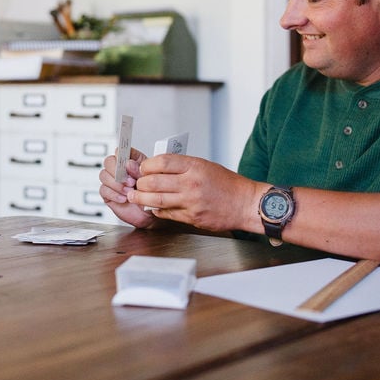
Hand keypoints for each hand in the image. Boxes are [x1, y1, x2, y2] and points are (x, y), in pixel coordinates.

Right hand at [99, 148, 158, 227]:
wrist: (149, 214)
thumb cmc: (151, 195)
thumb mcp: (150, 180)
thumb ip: (139, 171)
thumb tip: (129, 164)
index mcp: (132, 162)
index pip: (121, 151)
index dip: (122, 155)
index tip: (127, 163)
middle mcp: (120, 170)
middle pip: (109, 161)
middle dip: (118, 171)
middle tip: (130, 181)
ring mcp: (112, 181)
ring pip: (104, 175)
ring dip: (117, 184)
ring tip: (129, 192)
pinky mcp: (107, 193)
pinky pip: (103, 190)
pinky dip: (114, 194)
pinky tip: (123, 198)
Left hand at [125, 154, 261, 231]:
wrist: (245, 203)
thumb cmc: (226, 183)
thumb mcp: (204, 165)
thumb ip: (180, 166)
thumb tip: (155, 166)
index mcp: (194, 166)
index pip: (160, 162)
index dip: (146, 166)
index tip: (141, 168)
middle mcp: (191, 183)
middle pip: (153, 182)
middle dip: (139, 183)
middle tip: (135, 184)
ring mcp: (191, 202)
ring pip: (156, 199)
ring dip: (141, 198)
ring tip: (135, 196)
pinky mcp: (192, 217)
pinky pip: (167, 213)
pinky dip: (157, 210)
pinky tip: (153, 207)